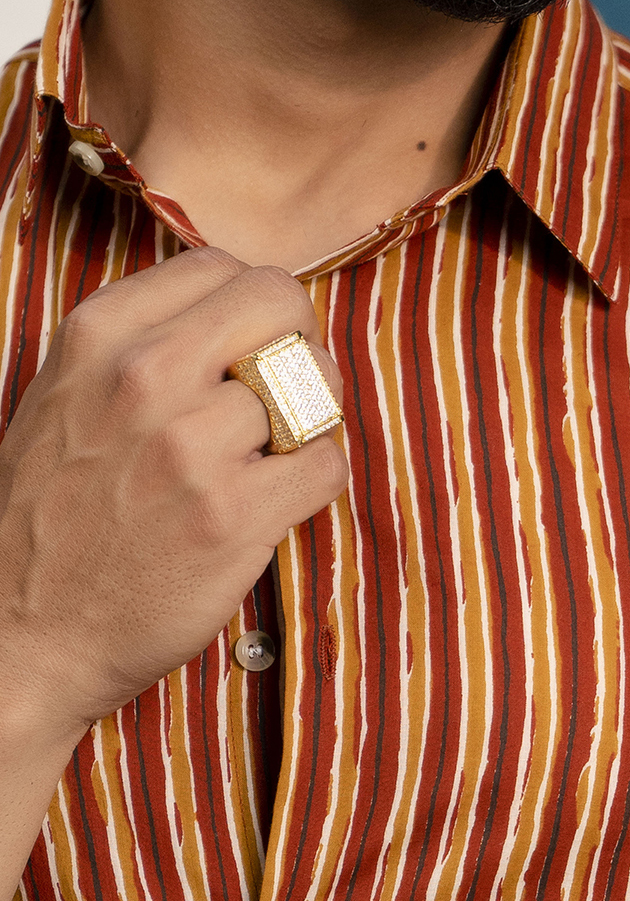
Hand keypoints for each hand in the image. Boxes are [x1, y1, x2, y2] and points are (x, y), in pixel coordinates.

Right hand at [0, 247, 346, 744]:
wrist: (20, 634)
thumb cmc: (51, 515)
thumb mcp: (69, 393)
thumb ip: (146, 341)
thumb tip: (243, 311)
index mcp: (101, 334)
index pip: (222, 265)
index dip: (253, 306)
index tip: (253, 345)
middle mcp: (145, 376)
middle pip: (281, 302)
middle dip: (298, 340)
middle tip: (286, 388)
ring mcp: (192, 447)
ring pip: (314, 386)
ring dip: (307, 422)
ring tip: (268, 457)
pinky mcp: (234, 517)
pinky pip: (327, 463)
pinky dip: (315, 480)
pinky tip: (274, 500)